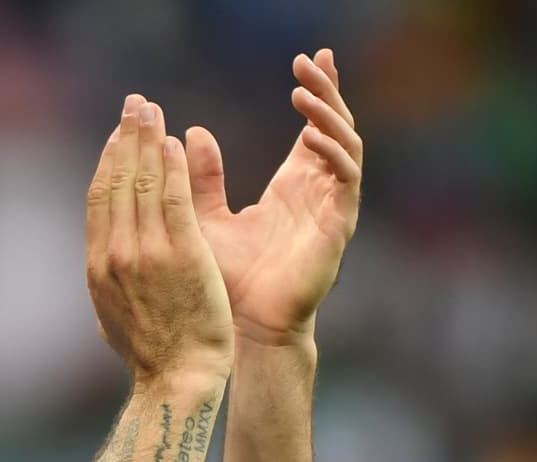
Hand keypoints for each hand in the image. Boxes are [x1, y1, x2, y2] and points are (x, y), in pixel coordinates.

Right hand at [86, 94, 233, 381]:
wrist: (177, 378)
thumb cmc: (153, 354)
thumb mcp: (114, 317)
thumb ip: (108, 283)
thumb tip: (102, 269)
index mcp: (97, 267)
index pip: (100, 199)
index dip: (108, 162)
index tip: (117, 137)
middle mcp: (115, 254)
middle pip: (117, 181)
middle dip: (125, 137)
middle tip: (133, 105)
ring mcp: (147, 252)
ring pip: (143, 182)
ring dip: (147, 139)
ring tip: (152, 110)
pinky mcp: (182, 253)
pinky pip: (174, 198)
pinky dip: (172, 167)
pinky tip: (175, 142)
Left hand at [186, 49, 362, 345]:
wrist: (243, 329)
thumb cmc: (226, 281)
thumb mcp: (204, 218)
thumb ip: (201, 178)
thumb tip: (190, 132)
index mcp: (292, 187)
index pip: (312, 128)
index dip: (316, 92)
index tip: (310, 56)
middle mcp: (317, 193)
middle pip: (335, 127)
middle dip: (327, 91)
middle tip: (312, 59)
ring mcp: (332, 208)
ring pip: (346, 146)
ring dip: (328, 116)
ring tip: (304, 92)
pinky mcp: (337, 227)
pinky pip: (346, 180)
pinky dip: (332, 155)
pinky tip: (310, 137)